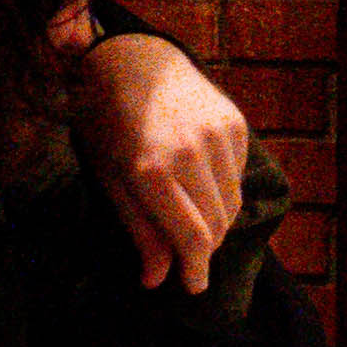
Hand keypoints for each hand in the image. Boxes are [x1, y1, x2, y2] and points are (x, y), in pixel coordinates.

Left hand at [70, 29, 249, 290]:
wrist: (134, 59)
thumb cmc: (109, 123)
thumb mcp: (110, 179)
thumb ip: (139, 229)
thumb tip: (156, 278)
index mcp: (152, 170)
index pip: (192, 236)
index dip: (196, 268)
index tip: (194, 287)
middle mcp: (191, 152)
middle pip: (216, 224)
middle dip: (203, 247)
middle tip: (186, 255)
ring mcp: (218, 135)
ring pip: (232, 203)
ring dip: (216, 220)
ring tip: (192, 216)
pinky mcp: (235, 124)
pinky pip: (238, 175)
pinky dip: (223, 188)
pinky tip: (200, 179)